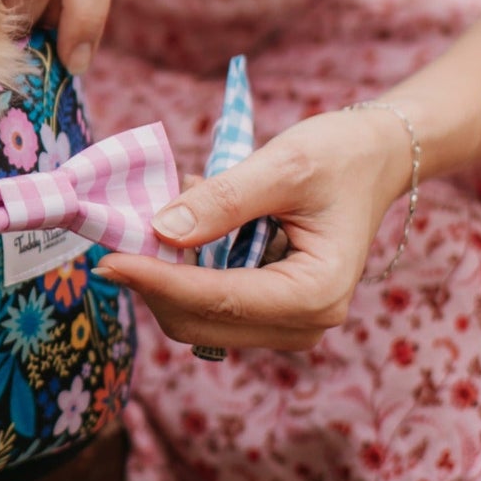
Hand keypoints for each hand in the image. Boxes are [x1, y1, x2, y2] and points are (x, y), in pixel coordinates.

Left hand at [96, 107, 416, 351]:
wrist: (373, 159)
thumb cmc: (338, 156)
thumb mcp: (283, 166)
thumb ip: (223, 201)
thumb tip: (161, 231)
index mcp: (316, 293)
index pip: (217, 300)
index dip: (156, 281)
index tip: (107, 260)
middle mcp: (303, 323)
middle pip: (199, 320)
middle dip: (151, 282)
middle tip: (113, 236)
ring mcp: (285, 323)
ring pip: (196, 318)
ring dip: (163, 276)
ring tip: (158, 217)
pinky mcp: (268, 312)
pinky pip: (207, 303)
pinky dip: (180, 271)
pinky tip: (182, 227)